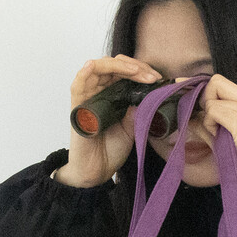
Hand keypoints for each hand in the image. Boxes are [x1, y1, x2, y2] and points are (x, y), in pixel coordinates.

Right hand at [59, 55, 161, 186]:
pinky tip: (93, 66)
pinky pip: (78, 84)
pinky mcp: (78, 105)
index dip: (142, 71)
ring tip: (135, 71)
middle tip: (152, 77)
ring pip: (98, 68)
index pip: (126, 71)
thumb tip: (149, 94)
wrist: (98, 170)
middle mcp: (101, 91)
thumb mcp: (133, 127)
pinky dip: (85, 72)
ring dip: (117, 66)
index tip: (158, 79)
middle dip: (135, 67)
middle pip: (114, 65)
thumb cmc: (112, 149)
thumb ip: (139, 110)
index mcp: (115, 94)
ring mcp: (88, 96)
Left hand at [175, 74, 236, 196]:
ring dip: (208, 118)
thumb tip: (188, 113)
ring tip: (218, 135)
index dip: (206, 92)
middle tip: (210, 123)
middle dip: (206, 101)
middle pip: (217, 82)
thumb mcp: (224, 136)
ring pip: (212, 101)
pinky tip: (218, 137)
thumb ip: (208, 121)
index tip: (201, 108)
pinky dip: (210, 124)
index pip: (222, 81)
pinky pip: (214, 112)